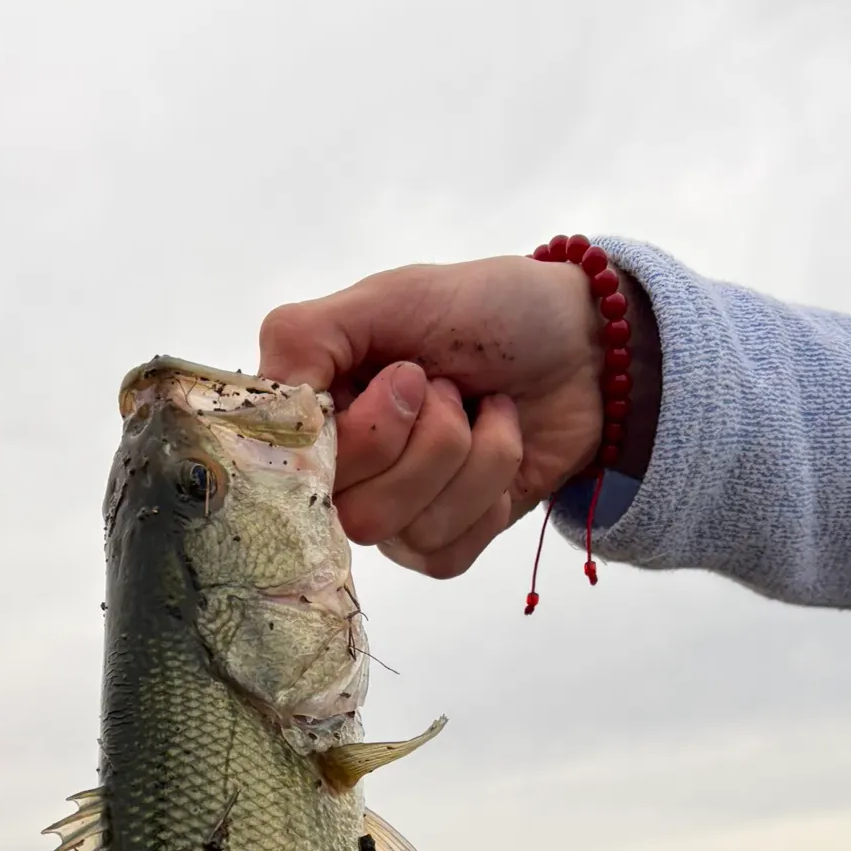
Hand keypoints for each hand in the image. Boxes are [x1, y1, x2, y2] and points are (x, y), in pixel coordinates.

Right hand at [258, 256, 607, 577]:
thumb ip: (306, 336)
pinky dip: (491, 489)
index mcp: (318, 411)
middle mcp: (346, 471)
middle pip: (356, 513)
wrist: (583, 344)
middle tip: (449, 385)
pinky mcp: (446, 541)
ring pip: (408, 531)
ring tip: (485, 406)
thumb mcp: (390, 297)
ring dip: (471, 457)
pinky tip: (502, 445)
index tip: (406, 375)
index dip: (361, 434)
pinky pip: (447, 553)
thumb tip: (268, 405)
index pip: (295, 469)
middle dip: (428, 441)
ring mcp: (396, 512)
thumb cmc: (485, 311)